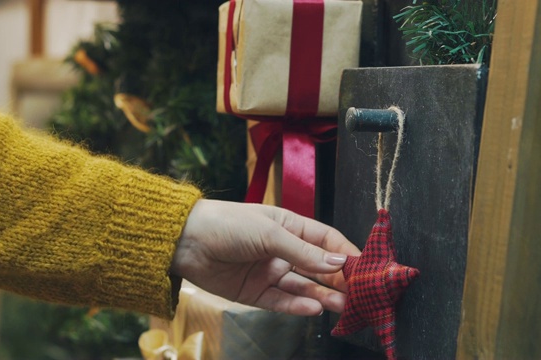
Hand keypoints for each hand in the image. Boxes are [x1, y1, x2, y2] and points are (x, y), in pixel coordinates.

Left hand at [171, 199, 360, 315]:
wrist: (186, 241)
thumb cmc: (228, 224)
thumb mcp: (269, 233)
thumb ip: (304, 252)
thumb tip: (340, 261)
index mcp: (290, 227)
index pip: (327, 241)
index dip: (347, 254)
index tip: (367, 269)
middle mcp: (283, 251)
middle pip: (319, 268)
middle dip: (340, 281)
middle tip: (360, 295)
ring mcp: (270, 273)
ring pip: (304, 288)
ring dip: (323, 296)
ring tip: (343, 306)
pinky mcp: (256, 293)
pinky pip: (282, 302)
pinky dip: (298, 306)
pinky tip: (314, 308)